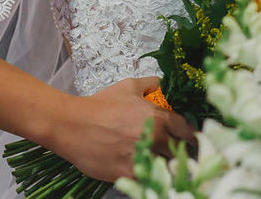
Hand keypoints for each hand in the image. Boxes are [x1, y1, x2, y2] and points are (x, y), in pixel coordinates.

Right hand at [52, 76, 194, 182]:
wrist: (74, 125)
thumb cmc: (101, 105)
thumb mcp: (127, 87)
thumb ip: (149, 84)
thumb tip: (160, 82)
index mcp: (159, 118)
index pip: (186, 130)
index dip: (186, 134)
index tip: (185, 138)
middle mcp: (155, 139)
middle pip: (178, 150)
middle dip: (176, 151)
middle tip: (170, 151)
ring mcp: (144, 158)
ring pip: (165, 167)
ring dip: (164, 165)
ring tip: (157, 162)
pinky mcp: (130, 174)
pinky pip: (148, 179)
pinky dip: (147, 176)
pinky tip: (143, 171)